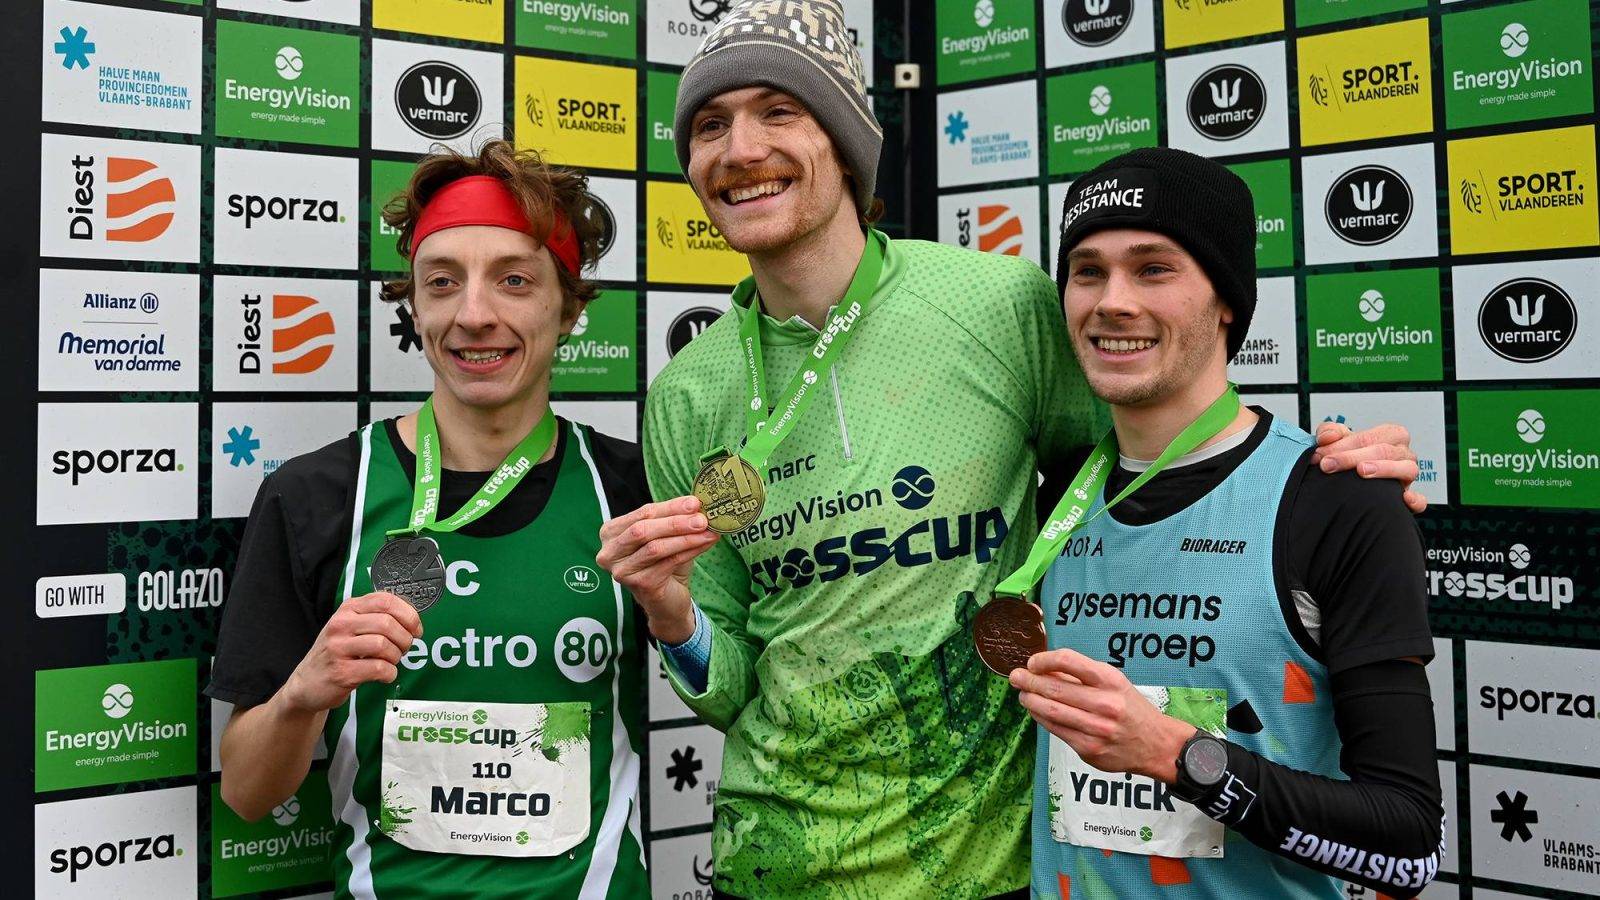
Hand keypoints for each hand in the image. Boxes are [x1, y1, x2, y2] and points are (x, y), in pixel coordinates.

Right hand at [281, 592, 421, 712]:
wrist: (307, 682)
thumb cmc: (336, 653)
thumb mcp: (351, 627)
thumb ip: (377, 618)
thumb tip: (412, 619)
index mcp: (349, 609)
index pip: (386, 600)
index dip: (409, 614)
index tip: (415, 628)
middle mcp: (341, 624)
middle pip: (388, 623)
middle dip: (405, 639)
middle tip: (403, 648)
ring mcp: (339, 648)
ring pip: (384, 645)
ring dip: (396, 656)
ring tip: (390, 661)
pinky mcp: (342, 672)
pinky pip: (379, 668)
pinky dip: (389, 673)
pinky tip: (384, 674)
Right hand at [596, 496, 718, 644]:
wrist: (667, 601)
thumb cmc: (664, 564)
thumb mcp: (665, 536)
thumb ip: (674, 519)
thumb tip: (695, 504)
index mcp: (611, 533)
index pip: (642, 514)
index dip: (670, 507)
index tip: (694, 503)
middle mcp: (609, 552)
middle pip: (643, 530)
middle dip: (675, 522)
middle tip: (701, 518)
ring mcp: (622, 570)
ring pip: (655, 547)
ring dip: (685, 537)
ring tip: (707, 531)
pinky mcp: (638, 585)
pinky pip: (667, 562)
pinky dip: (689, 551)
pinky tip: (704, 544)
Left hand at [1009, 648, 1195, 781]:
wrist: (1155, 744)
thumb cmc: (1130, 708)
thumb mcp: (1114, 682)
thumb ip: (1082, 675)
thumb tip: (1045, 666)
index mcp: (1110, 680)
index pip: (1069, 661)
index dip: (1044, 660)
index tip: (1033, 662)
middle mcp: (1104, 704)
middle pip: (1055, 688)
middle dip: (1029, 680)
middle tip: (1016, 676)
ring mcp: (1096, 728)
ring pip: (1051, 711)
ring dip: (1030, 700)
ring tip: (1023, 694)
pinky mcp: (1089, 749)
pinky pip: (1056, 730)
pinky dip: (1041, 719)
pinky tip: (1036, 711)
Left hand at [1312, 420, 1426, 513]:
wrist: (1355, 481)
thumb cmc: (1352, 456)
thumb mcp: (1340, 440)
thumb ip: (1330, 432)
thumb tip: (1326, 437)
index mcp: (1391, 435)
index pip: (1370, 436)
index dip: (1344, 444)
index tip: (1321, 454)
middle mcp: (1403, 454)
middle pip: (1385, 451)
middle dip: (1352, 457)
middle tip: (1328, 465)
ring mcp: (1408, 476)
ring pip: (1407, 469)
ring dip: (1384, 469)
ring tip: (1361, 471)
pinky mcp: (1411, 499)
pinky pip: (1419, 500)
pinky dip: (1414, 500)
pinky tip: (1403, 498)